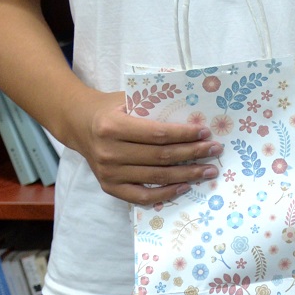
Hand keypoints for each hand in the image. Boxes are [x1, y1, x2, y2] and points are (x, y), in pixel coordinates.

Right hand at [65, 91, 221, 206]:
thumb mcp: (128, 98)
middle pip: (160, 157)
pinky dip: (165, 193)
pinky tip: (185, 186)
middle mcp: (109, 152)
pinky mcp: (109, 187)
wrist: (79, 124)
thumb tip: (194, 114)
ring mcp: (108, 173)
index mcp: (113, 126)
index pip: (157, 134)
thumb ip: (154, 106)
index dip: (184, 134)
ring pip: (156, 177)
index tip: (206, 132)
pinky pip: (141, 196)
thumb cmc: (111, 108)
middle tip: (215, 151)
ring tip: (208, 170)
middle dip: (192, 154)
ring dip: (187, 175)